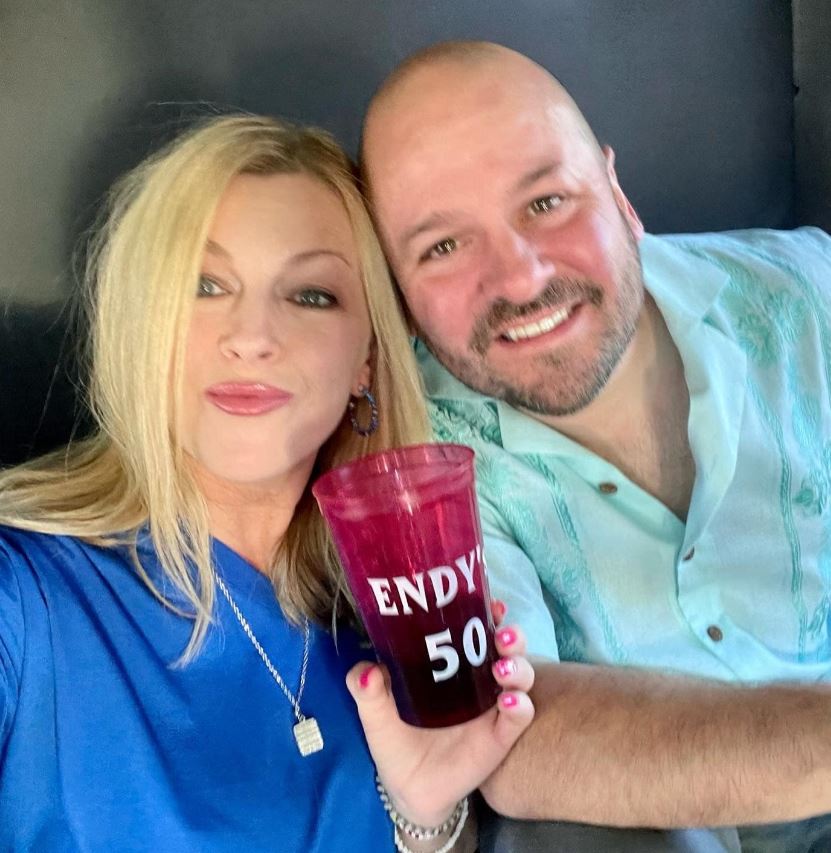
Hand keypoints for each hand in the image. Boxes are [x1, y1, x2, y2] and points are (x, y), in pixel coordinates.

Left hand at [346, 602, 534, 827]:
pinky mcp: (499, 736)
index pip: (477, 629)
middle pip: (508, 647)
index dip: (487, 612)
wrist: (408, 788)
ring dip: (518, 665)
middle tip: (503, 634)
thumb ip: (367, 690)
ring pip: (521, 675)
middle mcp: (478, 680)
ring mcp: (492, 707)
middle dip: (511, 635)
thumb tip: (367, 670)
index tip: (490, 602)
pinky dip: (520, 706)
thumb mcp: (375, 713)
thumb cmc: (395, 740)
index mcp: (453, 665)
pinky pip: (519, 717)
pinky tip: (509, 701)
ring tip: (502, 667)